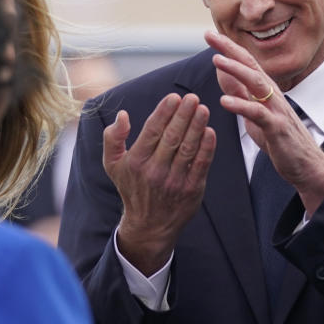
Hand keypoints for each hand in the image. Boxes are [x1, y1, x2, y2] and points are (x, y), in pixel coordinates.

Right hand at [104, 93, 216, 275]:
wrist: (149, 226)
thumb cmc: (132, 188)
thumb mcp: (113, 165)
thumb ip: (113, 138)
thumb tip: (122, 115)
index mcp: (136, 162)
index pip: (152, 131)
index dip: (164, 112)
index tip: (174, 97)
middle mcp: (155, 171)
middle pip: (172, 137)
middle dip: (183, 115)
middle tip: (193, 98)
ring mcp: (174, 181)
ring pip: (188, 149)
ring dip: (197, 127)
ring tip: (203, 109)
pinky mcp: (192, 190)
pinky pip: (201, 165)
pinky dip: (207, 148)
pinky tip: (210, 131)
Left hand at [204, 30, 323, 214]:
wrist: (305, 164)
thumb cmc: (279, 137)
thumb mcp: (254, 112)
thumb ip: (239, 92)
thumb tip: (222, 73)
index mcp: (265, 89)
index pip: (245, 62)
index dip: (228, 47)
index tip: (209, 34)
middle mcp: (272, 94)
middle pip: (250, 65)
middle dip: (229, 49)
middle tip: (209, 35)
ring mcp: (276, 109)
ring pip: (256, 83)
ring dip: (235, 70)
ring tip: (216, 60)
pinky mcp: (277, 127)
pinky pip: (258, 113)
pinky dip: (241, 106)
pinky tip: (224, 102)